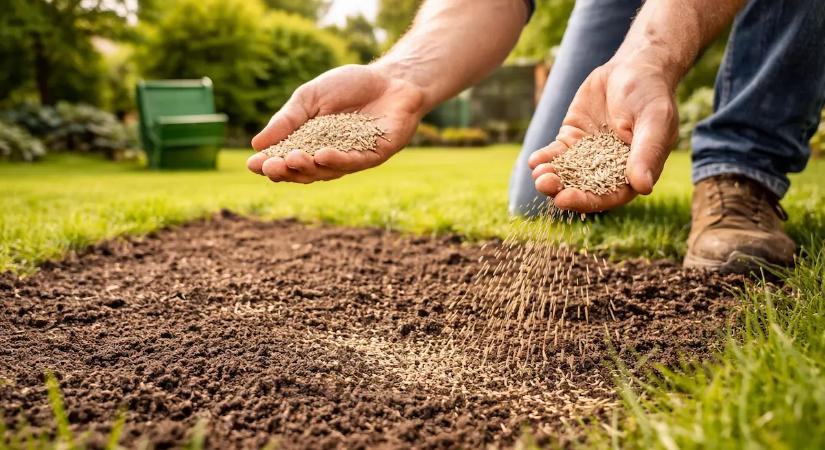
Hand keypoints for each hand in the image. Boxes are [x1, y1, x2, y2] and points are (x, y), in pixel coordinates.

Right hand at [248, 64, 425, 182]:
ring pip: (327, 171)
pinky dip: (337, 160)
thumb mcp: (310, 98)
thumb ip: (287, 119)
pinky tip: (321, 155)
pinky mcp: (375, 154)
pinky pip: (354, 162)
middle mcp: (331, 156)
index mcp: (311, 144)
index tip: (253, 163)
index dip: (271, 163)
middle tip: (270, 166)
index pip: (287, 159)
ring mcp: (353, 158)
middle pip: (305, 172)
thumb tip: (257, 143)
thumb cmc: (350, 86)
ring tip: (292, 159)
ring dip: (308, 167)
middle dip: (286, 170)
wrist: (391, 78)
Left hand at [528, 59, 677, 212]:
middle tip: (545, 185)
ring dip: (550, 177)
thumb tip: (643, 187)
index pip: (608, 196)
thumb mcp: (654, 121)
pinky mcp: (573, 139)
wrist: (634, 66)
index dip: (586, 201)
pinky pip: (557, 153)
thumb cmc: (651, 94)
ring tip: (538, 175)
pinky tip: (534, 161)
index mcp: (633, 172)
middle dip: (562, 190)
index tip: (564, 200)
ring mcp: (589, 155)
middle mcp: (609, 169)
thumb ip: (647, 152)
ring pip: (567, 173)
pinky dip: (545, 158)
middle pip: (583, 188)